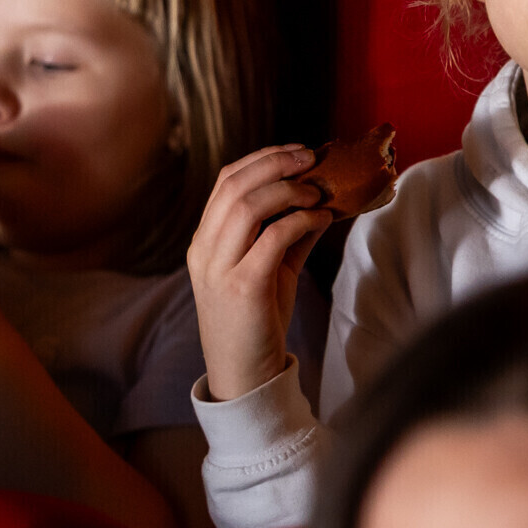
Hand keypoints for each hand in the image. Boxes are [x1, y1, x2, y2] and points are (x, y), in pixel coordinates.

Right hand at [186, 144, 331, 402]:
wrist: (246, 375)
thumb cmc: (259, 321)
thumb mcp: (273, 269)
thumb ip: (291, 234)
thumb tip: (323, 201)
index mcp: (204, 242)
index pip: (225, 182)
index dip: (262, 158)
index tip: (297, 152)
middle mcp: (204, 250)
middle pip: (234, 185)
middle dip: (276, 163)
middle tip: (311, 159)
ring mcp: (218, 269)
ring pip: (247, 206)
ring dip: (288, 189)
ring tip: (317, 191)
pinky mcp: (242, 287)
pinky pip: (272, 237)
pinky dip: (300, 220)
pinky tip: (320, 218)